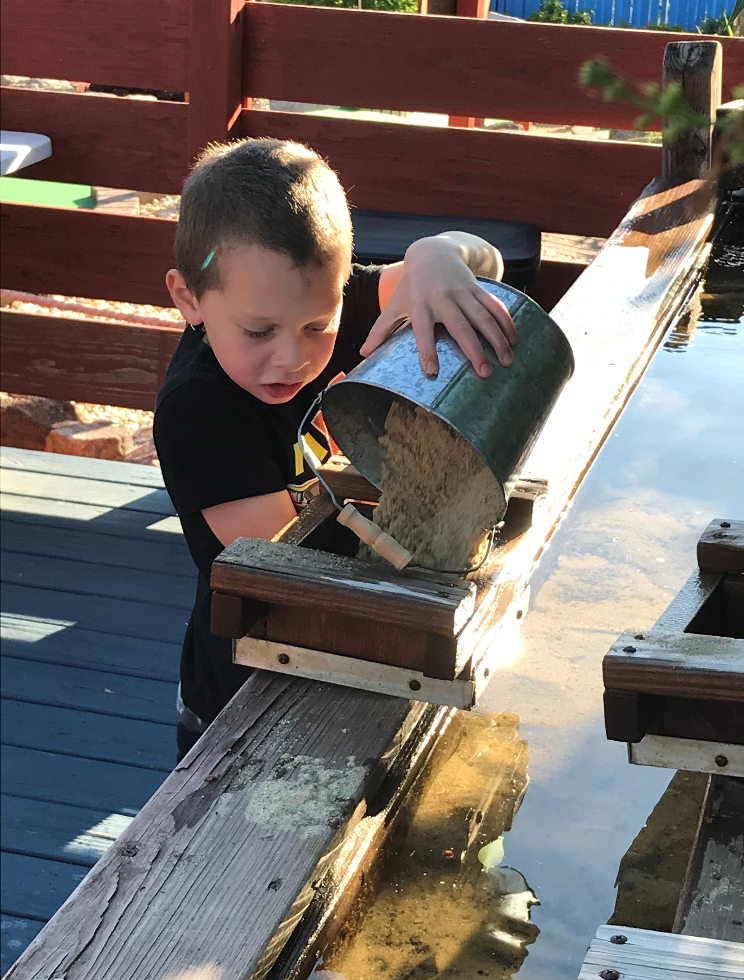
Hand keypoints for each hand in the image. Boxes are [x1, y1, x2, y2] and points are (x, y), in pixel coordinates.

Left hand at [360, 236, 516, 377]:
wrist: (431, 252)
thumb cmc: (410, 286)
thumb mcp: (394, 305)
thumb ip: (381, 330)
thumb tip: (363, 354)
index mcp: (421, 305)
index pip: (422, 330)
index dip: (426, 350)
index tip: (432, 372)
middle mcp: (443, 299)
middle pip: (461, 326)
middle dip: (474, 349)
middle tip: (484, 373)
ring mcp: (463, 292)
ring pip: (483, 317)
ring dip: (497, 339)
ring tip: (507, 361)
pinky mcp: (478, 288)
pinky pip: (495, 305)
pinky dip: (506, 322)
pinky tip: (514, 340)